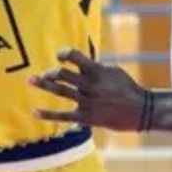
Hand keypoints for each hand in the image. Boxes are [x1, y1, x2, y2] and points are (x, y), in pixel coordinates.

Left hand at [31, 49, 150, 131]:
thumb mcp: (114, 71)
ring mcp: (87, 101)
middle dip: (50, 72)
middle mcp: (90, 85)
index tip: (59, 55)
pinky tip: (36, 112)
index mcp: (98, 71)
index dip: (64, 54)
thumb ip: (96, 67)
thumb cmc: (128, 88)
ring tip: (32, 80)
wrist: (140, 110)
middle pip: (64, 74)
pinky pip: (63, 116)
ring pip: (61, 91)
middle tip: (40, 73)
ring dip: (45, 85)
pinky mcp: (86, 117)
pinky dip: (48, 114)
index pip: (76, 57)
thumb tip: (80, 64)